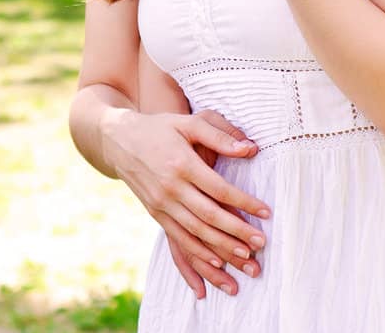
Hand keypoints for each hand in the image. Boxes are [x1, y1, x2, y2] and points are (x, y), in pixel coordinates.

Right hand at [104, 107, 270, 297]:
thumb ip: (220, 135)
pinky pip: (178, 238)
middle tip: (261, 243)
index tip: (266, 213)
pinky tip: (216, 262)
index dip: (244, 203)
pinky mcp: (155, 213)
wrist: (119, 140)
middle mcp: (170, 187)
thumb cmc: (160, 128)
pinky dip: (197, 253)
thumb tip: (251, 149)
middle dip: (237, 232)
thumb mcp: (189, 122)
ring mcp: (161, 203)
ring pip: (195, 232)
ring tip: (245, 258)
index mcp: (182, 163)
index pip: (219, 189)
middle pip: (209, 216)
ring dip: (221, 247)